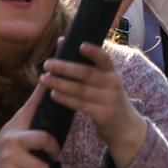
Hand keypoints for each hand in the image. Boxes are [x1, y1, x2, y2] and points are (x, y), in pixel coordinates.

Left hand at [41, 42, 145, 158]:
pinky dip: (65, 99)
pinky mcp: (103, 115)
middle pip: (86, 74)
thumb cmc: (106, 97)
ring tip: (44, 79)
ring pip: (80, 90)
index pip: (104, 59)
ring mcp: (109, 100)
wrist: (123, 126)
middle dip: (65, 68)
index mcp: (112, 72)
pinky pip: (80, 105)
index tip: (81, 45)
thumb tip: (61, 41)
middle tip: (47, 64)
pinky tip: (53, 94)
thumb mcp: (102, 80)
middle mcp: (113, 84)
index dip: (94, 52)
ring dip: (60, 84)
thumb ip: (83, 63)